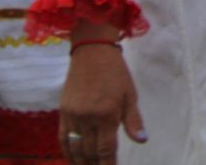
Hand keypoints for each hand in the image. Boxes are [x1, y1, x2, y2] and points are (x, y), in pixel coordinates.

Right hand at [59, 39, 145, 162]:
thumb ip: (134, 120)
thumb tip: (142, 140)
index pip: (106, 149)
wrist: (91, 51)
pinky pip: (63, 138)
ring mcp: (73, 115)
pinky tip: (72, 160)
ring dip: (81, 162)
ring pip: (75, 148)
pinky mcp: (63, 111)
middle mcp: (87, 118)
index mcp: (107, 114)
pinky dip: (67, 152)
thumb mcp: (130, 94)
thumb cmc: (115, 72)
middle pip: (89, 152)